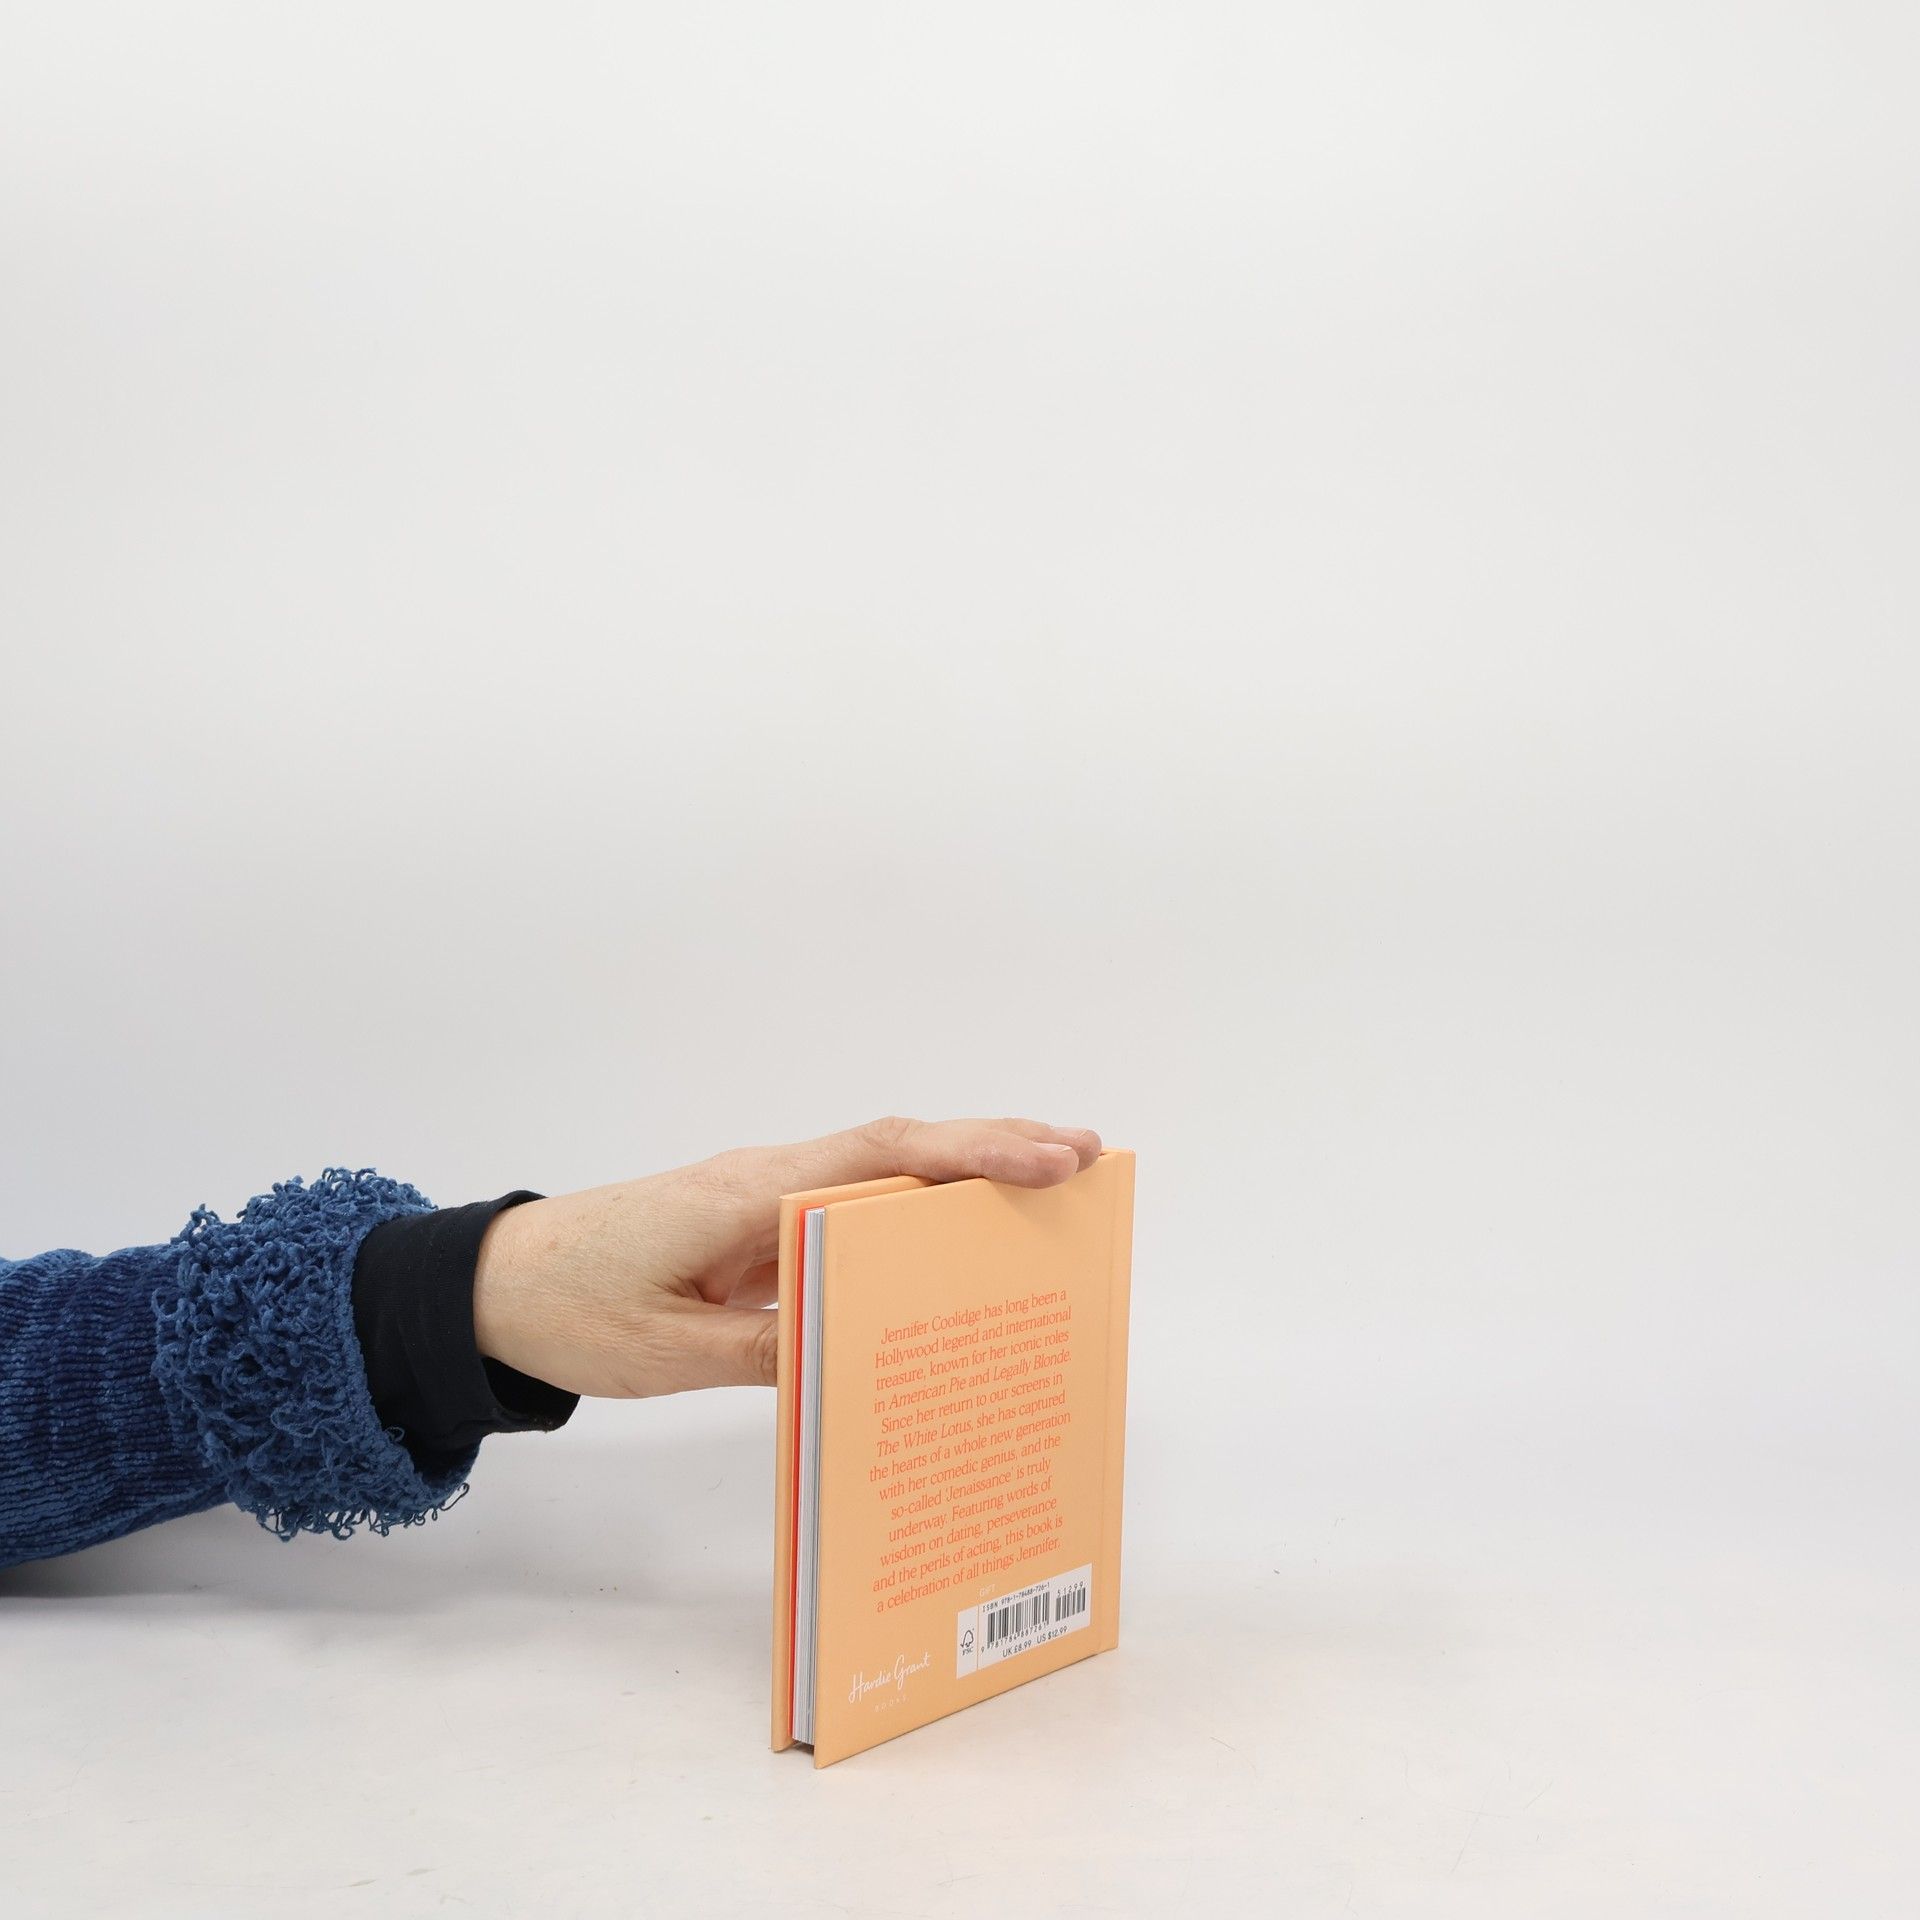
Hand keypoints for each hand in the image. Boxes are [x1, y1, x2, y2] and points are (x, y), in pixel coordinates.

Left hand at [470, 1115, 1102, 1398]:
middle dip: (994, 1145)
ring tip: (1048, 1192)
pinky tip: (949, 1249)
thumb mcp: (669, 1353)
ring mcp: (762, 1198)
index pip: (883, 1155)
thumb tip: (865, 1350)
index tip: (1051, 1157)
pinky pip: (848, 1209)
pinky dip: (910, 1211)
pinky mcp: (753, 1226)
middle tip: (1087, 1156)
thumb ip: (767, 1351)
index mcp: (751, 1193)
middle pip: (900, 1146)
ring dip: (961, 1173)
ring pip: (880, 1172)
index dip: (973, 1152)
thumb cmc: (570, 1309)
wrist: (490, 1286)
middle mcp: (768, 1179)